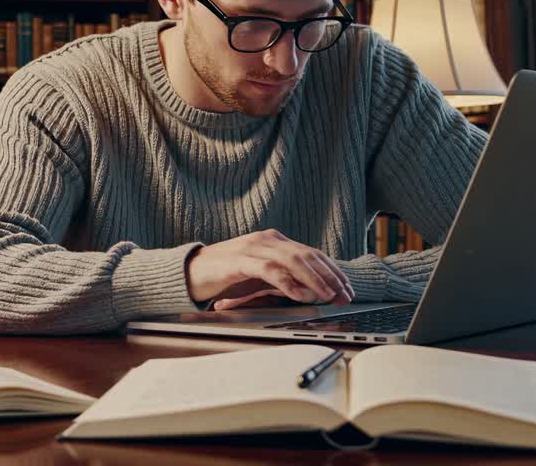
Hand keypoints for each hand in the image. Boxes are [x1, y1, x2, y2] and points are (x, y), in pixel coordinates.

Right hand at [185, 230, 353, 307]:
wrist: (189, 272)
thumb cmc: (224, 275)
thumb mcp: (259, 274)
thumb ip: (281, 275)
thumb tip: (309, 289)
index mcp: (273, 240)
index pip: (311, 253)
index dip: (332, 270)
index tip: (347, 288)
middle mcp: (266, 240)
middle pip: (307, 256)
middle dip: (330, 277)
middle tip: (344, 295)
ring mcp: (252, 248)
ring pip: (293, 260)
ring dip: (315, 280)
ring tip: (328, 296)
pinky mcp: (239, 262)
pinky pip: (269, 271)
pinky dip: (288, 283)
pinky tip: (300, 295)